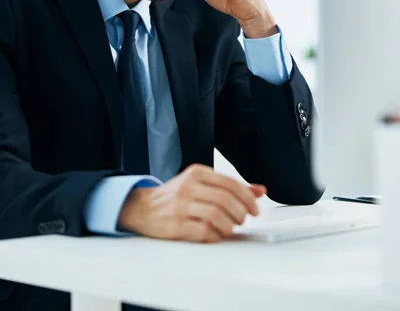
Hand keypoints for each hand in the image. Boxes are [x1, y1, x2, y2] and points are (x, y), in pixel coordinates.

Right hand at [118, 164, 266, 242]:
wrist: (142, 207)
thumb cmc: (175, 196)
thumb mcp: (200, 183)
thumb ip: (229, 186)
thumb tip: (259, 190)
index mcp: (197, 173)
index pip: (230, 182)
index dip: (247, 197)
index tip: (254, 208)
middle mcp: (188, 186)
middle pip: (225, 199)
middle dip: (241, 212)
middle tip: (243, 219)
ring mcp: (181, 206)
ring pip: (217, 215)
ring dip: (230, 225)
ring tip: (230, 227)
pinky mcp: (176, 225)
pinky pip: (204, 231)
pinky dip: (216, 235)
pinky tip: (216, 234)